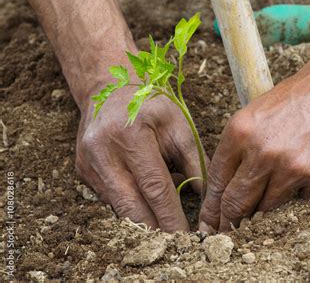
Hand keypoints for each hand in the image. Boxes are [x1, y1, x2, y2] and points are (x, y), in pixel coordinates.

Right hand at [76, 85, 204, 231]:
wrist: (108, 87)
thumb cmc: (150, 103)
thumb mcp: (178, 123)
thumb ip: (193, 160)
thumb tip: (205, 196)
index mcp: (130, 135)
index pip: (154, 187)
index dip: (170, 215)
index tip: (186, 236)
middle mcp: (103, 151)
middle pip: (131, 205)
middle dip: (154, 229)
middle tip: (175, 243)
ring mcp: (88, 163)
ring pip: (117, 206)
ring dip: (141, 222)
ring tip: (164, 230)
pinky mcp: (82, 171)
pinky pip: (109, 198)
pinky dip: (129, 206)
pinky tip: (145, 207)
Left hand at [199, 57, 309, 231]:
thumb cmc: (299, 99)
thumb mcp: (257, 115)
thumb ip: (240, 152)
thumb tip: (227, 194)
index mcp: (241, 133)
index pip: (216, 183)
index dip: (211, 210)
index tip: (209, 226)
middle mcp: (263, 152)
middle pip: (236, 204)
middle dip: (230, 223)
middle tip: (230, 233)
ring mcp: (294, 167)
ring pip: (269, 209)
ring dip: (271, 206)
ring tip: (283, 185)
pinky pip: (305, 201)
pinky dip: (306, 191)